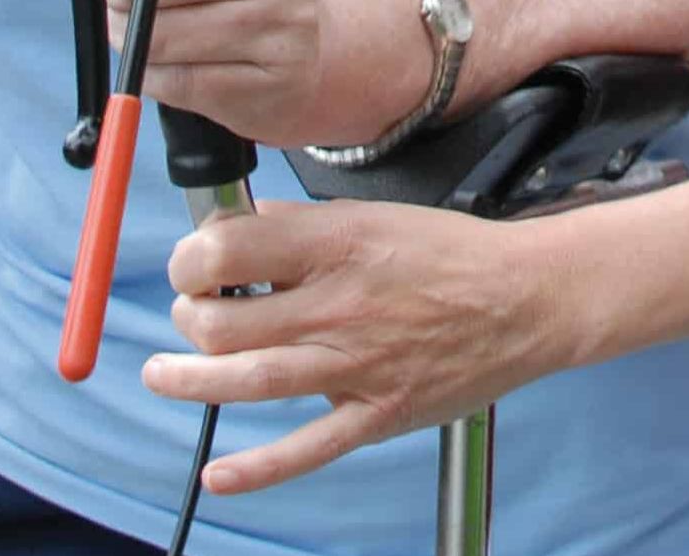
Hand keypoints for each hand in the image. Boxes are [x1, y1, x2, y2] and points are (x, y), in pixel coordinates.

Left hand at [149, 201, 587, 494]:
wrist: (527, 298)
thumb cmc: (452, 252)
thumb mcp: (373, 214)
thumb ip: (303, 225)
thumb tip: (243, 227)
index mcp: (338, 245)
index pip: (232, 249)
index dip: (192, 256)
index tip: (192, 263)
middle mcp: (340, 304)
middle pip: (227, 319)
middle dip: (189, 316)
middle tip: (191, 314)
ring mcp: (357, 364)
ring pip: (250, 379)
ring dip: (192, 380)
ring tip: (161, 373)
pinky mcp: (377, 411)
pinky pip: (308, 446)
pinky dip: (259, 469)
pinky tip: (219, 475)